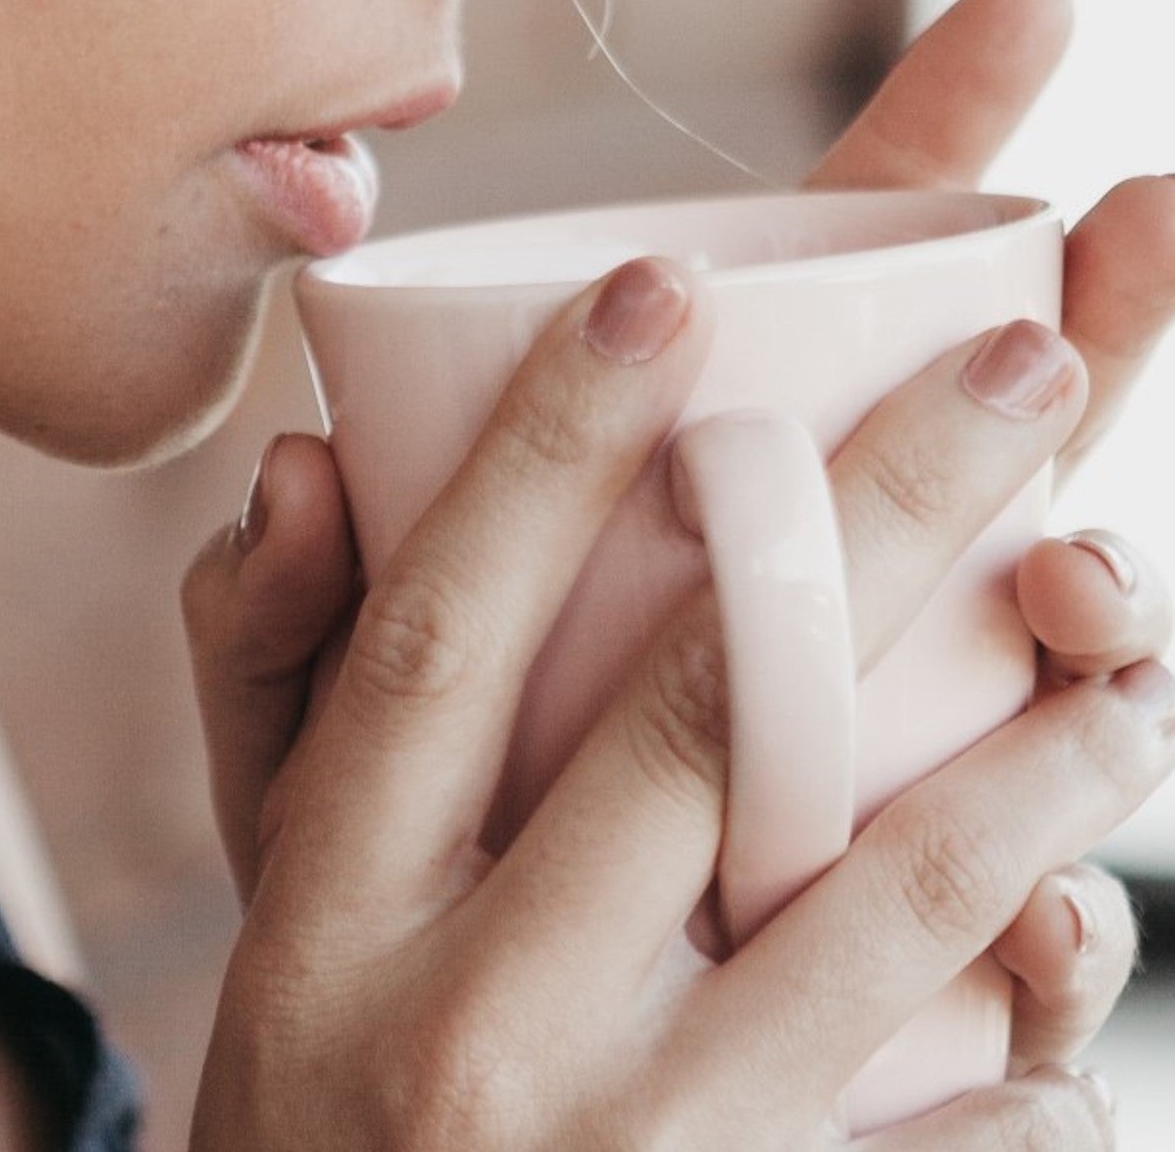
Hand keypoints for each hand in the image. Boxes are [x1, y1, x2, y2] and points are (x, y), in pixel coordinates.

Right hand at [185, 253, 1171, 1145]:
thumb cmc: (326, 1112)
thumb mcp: (265, 916)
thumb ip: (266, 672)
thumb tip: (309, 464)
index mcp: (331, 907)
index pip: (443, 630)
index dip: (551, 449)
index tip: (671, 287)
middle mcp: (466, 1024)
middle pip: (704, 721)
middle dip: (879, 514)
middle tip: (1028, 364)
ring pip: (880, 904)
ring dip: (1041, 760)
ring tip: (1128, 650)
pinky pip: (963, 1141)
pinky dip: (1043, 1042)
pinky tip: (1079, 954)